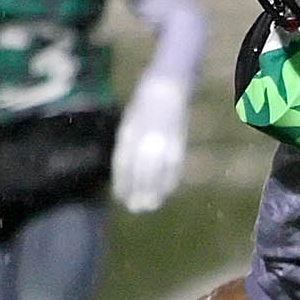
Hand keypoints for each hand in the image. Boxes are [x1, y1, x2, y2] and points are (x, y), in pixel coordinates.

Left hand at [111, 76, 189, 212]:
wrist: (166, 90)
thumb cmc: (143, 107)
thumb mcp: (128, 126)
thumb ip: (127, 148)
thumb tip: (126, 174)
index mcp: (130, 135)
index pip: (124, 166)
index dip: (122, 184)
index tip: (120, 198)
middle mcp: (147, 142)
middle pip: (142, 174)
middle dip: (138, 193)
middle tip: (136, 208)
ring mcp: (165, 144)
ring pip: (159, 175)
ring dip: (154, 192)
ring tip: (150, 205)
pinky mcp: (179, 146)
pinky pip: (174, 169)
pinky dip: (169, 183)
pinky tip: (166, 192)